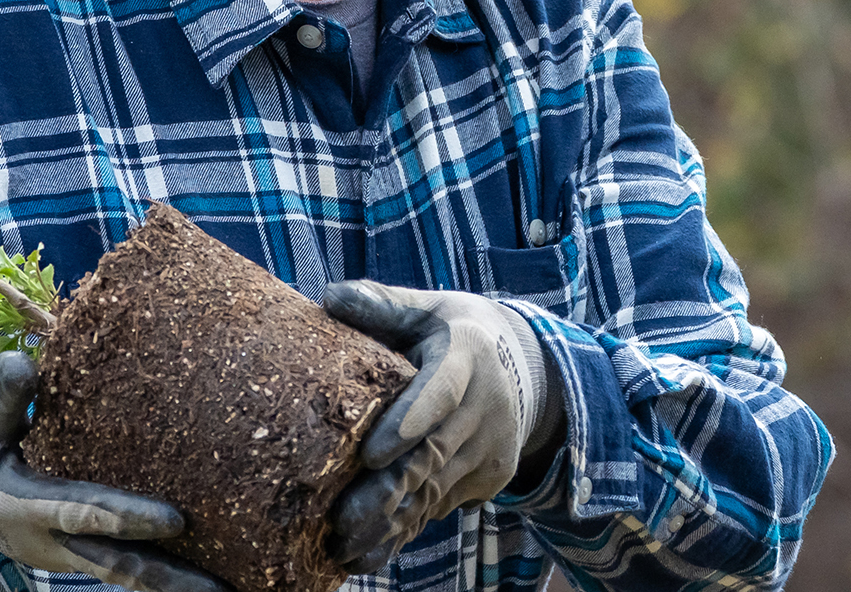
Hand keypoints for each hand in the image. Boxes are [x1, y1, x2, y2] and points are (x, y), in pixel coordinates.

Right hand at [0, 353, 227, 591]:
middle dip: (168, 579)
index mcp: (17, 505)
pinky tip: (198, 565)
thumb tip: (27, 364)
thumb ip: (1, 389)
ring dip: (170, 580)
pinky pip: (117, 560)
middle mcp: (41, 541)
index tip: (177, 521)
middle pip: (114, 565)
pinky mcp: (70, 548)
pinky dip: (155, 564)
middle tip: (222, 591)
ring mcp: (57, 551)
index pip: (83, 512)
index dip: (128, 516)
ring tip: (226, 587)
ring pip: (120, 569)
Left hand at [321, 280, 554, 573]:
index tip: (372, 453)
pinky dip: (407, 530)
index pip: (441, 392)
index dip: (409, 422)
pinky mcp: (492, 477)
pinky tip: (370, 553)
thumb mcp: (424, 307)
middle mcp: (488, 405)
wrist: (520, 362)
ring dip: (392, 520)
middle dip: (388, 488)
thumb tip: (329, 298)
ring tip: (345, 543)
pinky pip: (445, 506)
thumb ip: (380, 304)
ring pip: (438, 490)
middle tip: (341, 517)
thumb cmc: (451, 330)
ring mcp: (493, 446)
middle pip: (434, 453)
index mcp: (468, 355)